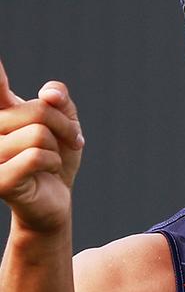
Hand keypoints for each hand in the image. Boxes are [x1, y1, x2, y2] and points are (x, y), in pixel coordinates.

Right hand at [0, 59, 84, 233]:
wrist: (56, 198)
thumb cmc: (56, 157)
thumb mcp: (65, 122)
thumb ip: (59, 99)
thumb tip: (49, 93)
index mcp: (2, 111)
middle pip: (38, 110)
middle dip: (64, 125)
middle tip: (71, 139)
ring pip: (38, 133)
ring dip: (58, 147)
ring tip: (53, 158)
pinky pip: (36, 156)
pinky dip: (52, 162)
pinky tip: (47, 171)